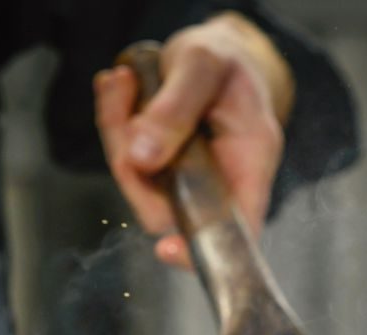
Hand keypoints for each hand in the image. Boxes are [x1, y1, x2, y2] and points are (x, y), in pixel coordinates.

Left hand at [94, 12, 293, 264]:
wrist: (218, 51)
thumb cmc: (224, 59)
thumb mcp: (204, 66)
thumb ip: (176, 109)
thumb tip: (143, 159)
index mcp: (252, 160)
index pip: (238, 225)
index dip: (205, 246)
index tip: (169, 250)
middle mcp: (222, 180)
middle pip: (171, 208)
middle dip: (132, 165)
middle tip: (123, 100)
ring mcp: (189, 179)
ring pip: (141, 186)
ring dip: (117, 134)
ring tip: (120, 82)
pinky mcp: (163, 169)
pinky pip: (129, 163)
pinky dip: (114, 124)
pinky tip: (119, 86)